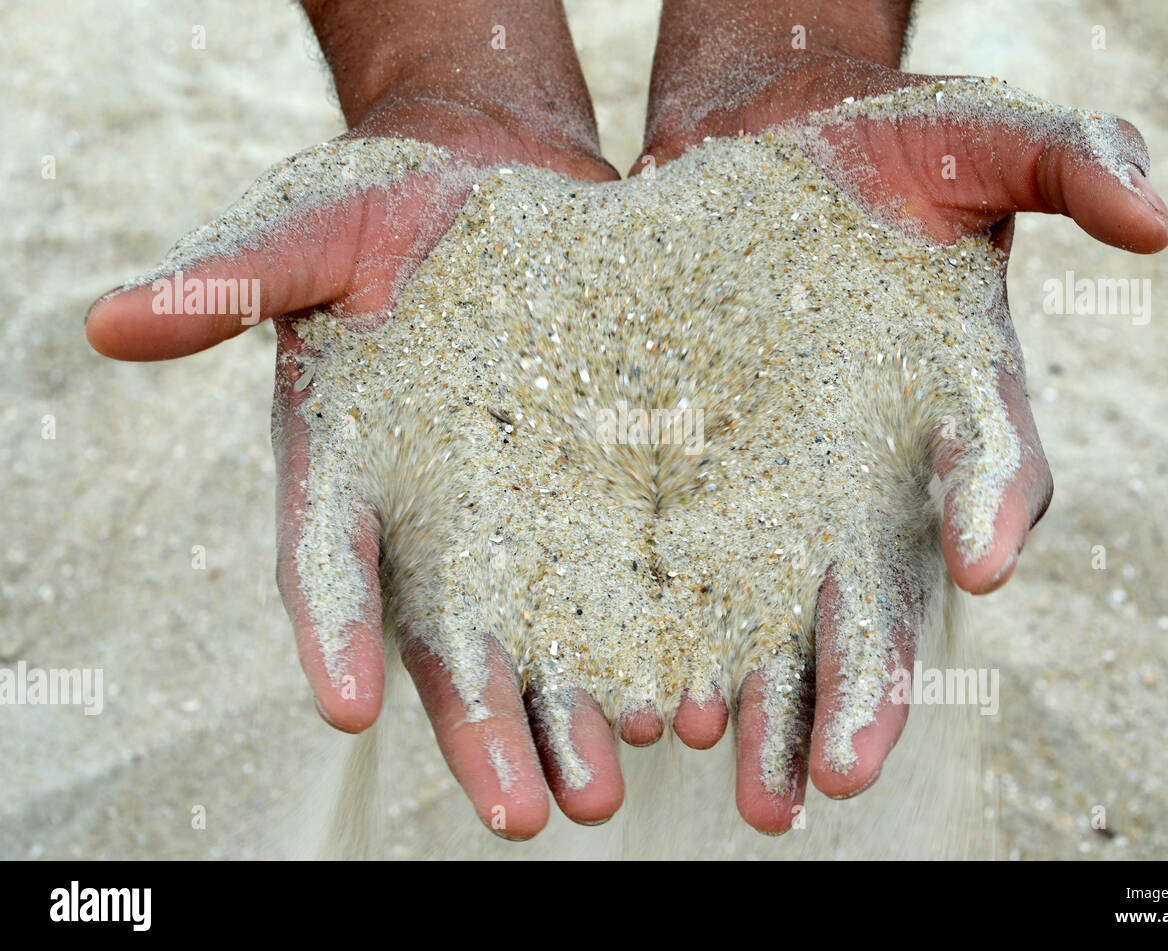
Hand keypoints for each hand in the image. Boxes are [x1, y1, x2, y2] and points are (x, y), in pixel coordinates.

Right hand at [85, 0, 622, 839]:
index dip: (331, 629)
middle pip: (450, 643)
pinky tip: (692, 707)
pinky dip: (655, 648)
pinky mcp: (609, 501)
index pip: (329, 562)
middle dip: (480, 728)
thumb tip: (105, 323)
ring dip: (574, 721)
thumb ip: (235, 278)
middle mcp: (435, 525)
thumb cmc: (398, 212)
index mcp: (349, 472)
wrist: (511, 194)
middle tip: (521, 810)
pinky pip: (634, 586)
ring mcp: (528, 520)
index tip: (341, 701)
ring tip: (608, 786)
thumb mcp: (319, 230)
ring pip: (547, 642)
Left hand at [640, 0, 1167, 829]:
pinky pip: (688, 589)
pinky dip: (680, 651)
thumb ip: (1064, 158)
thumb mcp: (965, 132)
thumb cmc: (871, 157)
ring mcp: (786, 504)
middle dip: (867, 685)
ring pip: (785, 628)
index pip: (988, 470)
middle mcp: (879, 483)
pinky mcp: (698, 500)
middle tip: (843, 770)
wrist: (746, 168)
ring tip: (752, 791)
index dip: (987, 501)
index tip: (978, 551)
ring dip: (773, 713)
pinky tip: (655, 714)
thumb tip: (1156, 215)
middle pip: (883, 596)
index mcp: (957, 409)